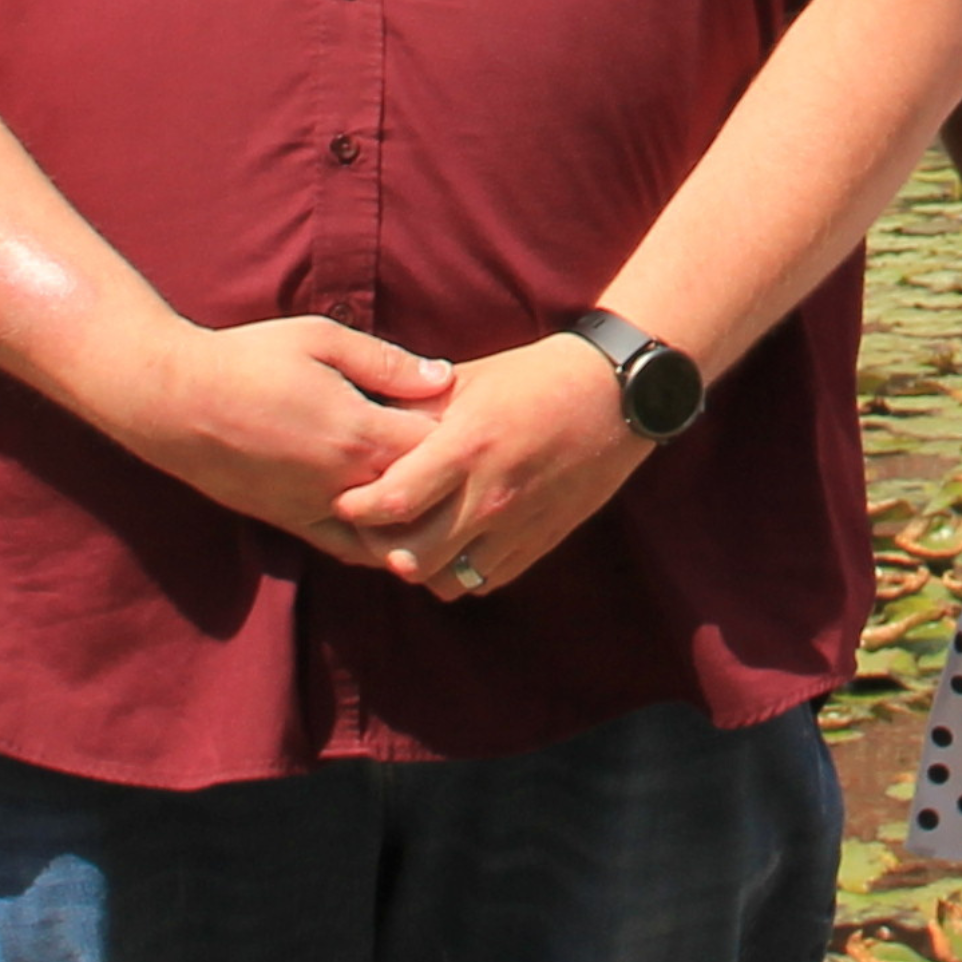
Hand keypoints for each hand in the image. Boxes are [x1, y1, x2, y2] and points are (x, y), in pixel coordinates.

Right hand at [92, 315, 456, 556]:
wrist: (172, 402)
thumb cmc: (246, 359)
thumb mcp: (320, 339)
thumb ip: (387, 362)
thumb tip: (445, 377)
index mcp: (360, 431)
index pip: (439, 446)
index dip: (462, 432)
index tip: (475, 418)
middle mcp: (345, 480)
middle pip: (424, 495)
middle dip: (450, 481)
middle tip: (473, 465)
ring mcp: (318, 509)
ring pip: (392, 534)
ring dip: (420, 523)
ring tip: (445, 506)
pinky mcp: (291, 524)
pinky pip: (348, 549)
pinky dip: (379, 546)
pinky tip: (398, 534)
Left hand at [331, 334, 658, 602]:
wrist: (616, 395)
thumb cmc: (533, 379)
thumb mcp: (465, 380)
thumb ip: (410, 408)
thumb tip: (357, 422)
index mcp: (466, 448)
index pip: (391, 502)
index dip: (357, 509)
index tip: (346, 499)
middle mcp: (490, 495)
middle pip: (410, 556)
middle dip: (378, 548)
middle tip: (368, 530)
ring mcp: (518, 525)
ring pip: (446, 580)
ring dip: (419, 566)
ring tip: (410, 542)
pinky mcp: (542, 541)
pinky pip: (485, 581)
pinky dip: (459, 573)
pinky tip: (452, 547)